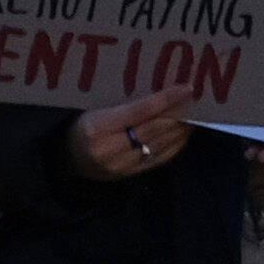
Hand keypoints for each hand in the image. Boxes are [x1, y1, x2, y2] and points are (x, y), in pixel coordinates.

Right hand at [72, 93, 193, 184]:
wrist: (68, 160)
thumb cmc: (83, 126)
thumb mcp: (95, 110)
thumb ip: (124, 104)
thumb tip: (161, 90)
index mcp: (98, 127)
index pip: (139, 111)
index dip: (165, 99)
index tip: (186, 88)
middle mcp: (109, 148)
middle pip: (153, 129)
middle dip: (178, 114)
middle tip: (195, 100)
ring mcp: (120, 165)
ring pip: (159, 145)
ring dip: (180, 129)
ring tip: (193, 114)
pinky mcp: (129, 175)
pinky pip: (159, 159)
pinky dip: (176, 145)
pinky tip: (184, 132)